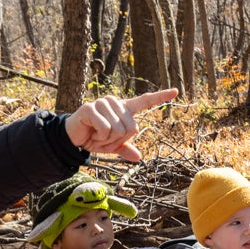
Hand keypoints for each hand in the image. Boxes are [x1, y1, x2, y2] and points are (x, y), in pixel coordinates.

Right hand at [64, 89, 178, 160]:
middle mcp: (115, 103)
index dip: (160, 97)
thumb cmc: (94, 138)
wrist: (74, 138)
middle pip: (132, 128)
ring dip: (108, 140)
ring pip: (119, 130)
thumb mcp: (112, 147)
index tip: (176, 91)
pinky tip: (91, 133)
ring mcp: (103, 104)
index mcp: (124, 109)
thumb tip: (138, 157)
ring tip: (96, 134)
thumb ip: (125, 149)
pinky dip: (100, 137)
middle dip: (119, 140)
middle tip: (104, 137)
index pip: (145, 101)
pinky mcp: (91, 108)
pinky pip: (106, 129)